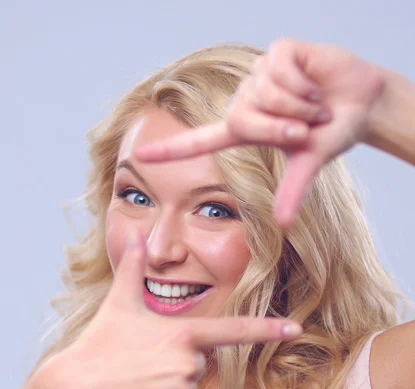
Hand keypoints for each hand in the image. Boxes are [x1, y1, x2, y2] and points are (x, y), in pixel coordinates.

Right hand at [39, 232, 301, 388]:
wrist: (75, 388)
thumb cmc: (99, 342)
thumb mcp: (119, 303)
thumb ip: (132, 268)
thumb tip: (132, 235)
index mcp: (183, 332)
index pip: (233, 329)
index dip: (267, 328)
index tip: (296, 328)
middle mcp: (190, 362)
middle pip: (200, 364)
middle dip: (176, 364)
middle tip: (143, 362)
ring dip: (171, 388)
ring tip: (139, 382)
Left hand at [135, 39, 384, 227]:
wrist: (361, 104)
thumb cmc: (331, 133)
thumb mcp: (309, 162)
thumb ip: (292, 189)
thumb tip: (283, 224)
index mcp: (245, 131)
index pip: (200, 142)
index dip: (171, 150)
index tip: (138, 155)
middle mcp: (245, 102)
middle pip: (242, 120)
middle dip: (281, 128)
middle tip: (308, 126)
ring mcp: (258, 75)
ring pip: (264, 94)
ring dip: (299, 105)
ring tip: (315, 104)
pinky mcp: (276, 52)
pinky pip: (280, 71)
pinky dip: (303, 83)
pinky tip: (315, 82)